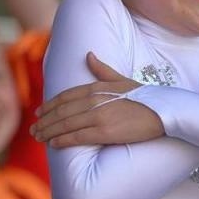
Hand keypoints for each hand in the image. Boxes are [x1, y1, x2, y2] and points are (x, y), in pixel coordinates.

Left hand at [31, 52, 164, 147]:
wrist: (164, 110)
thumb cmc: (146, 96)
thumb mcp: (122, 79)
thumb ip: (103, 70)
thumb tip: (88, 55)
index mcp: (97, 88)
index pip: (65, 97)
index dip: (50, 106)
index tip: (39, 113)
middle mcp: (94, 101)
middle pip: (61, 112)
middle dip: (45, 121)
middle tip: (33, 129)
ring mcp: (98, 117)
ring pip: (65, 125)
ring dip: (49, 132)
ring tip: (39, 137)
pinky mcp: (105, 132)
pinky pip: (77, 137)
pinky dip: (63, 140)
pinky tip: (53, 144)